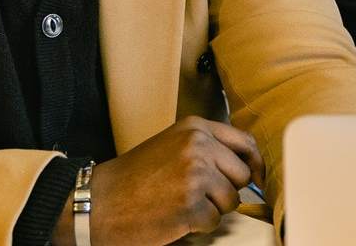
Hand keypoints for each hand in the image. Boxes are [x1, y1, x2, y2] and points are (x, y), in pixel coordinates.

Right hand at [60, 116, 264, 244]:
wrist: (98, 203)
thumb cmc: (132, 178)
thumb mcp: (171, 145)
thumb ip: (206, 147)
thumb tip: (246, 164)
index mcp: (195, 128)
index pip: (245, 143)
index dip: (255, 164)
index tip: (257, 179)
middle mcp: (198, 147)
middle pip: (242, 175)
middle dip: (227, 191)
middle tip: (200, 197)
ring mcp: (196, 175)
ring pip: (231, 201)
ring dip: (211, 210)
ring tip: (181, 205)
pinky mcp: (190, 205)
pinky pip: (214, 222)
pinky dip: (198, 227)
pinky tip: (175, 218)